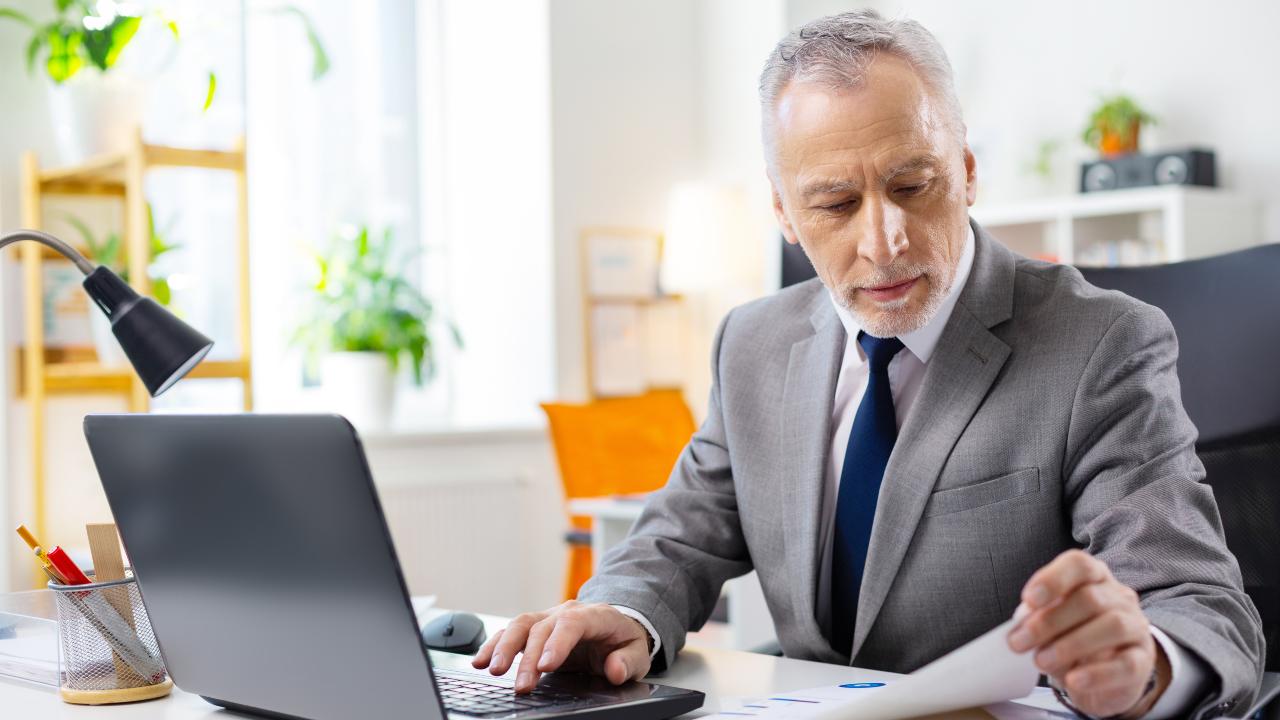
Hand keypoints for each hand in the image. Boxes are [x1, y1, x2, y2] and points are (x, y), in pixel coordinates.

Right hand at [471, 600, 651, 693]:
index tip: (546, 667)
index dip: (557, 643)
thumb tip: (614, 669)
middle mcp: (566, 612)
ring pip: (520, 625)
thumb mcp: (637, 652)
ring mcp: (548, 618)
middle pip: (541, 627)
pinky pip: (510, 633)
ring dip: (504, 648)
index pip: (572, 623)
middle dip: (528, 657)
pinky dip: (493, 645)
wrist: (615, 626)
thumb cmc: (623, 640)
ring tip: (493, 670)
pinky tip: (480, 660)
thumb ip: (628, 661)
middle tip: (522, 685)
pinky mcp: (534, 629)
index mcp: (594, 615)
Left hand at [1007, 550, 1169, 717]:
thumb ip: (1037, 619)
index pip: (1079, 565)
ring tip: (1041, 661)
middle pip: (1089, 598)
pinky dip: (1097, 674)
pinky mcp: (1143, 661)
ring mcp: (1136, 627)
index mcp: (1093, 578)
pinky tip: (1073, 680)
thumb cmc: (1072, 638)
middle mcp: (1119, 598)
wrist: (1105, 677)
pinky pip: (1126, 664)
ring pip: (1112, 626)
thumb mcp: (1051, 625)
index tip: (1029, 599)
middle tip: (1020, 643)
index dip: (1053, 579)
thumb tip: (1022, 626)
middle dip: (1049, 621)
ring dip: (1070, 645)